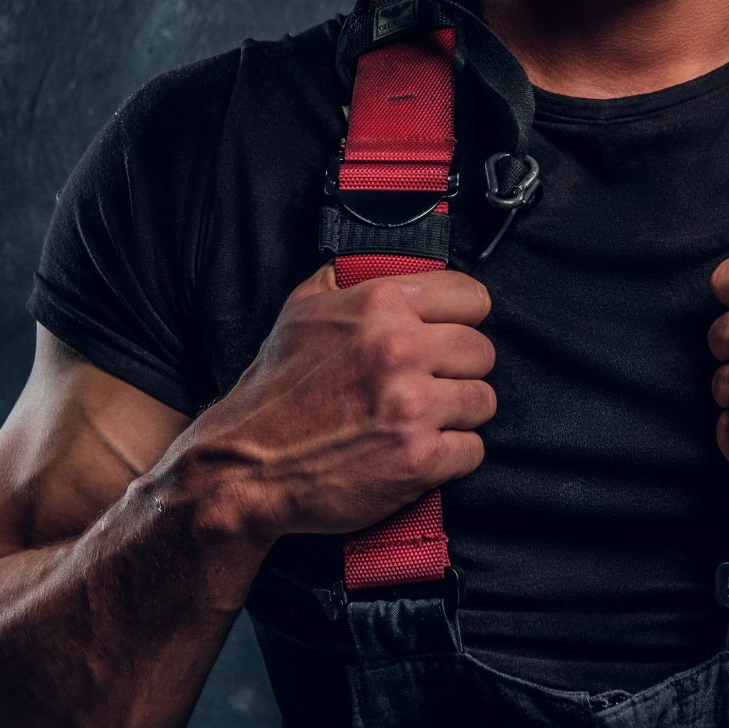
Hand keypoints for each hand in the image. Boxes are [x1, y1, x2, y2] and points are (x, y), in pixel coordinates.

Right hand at [163, 263, 496, 541]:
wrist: (246, 466)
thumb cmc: (275, 391)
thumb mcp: (302, 310)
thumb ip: (349, 280)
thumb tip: (384, 260)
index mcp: (379, 306)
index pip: (471, 297)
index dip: (463, 318)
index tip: (451, 333)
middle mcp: (399, 350)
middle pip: (482, 351)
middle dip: (459, 369)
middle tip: (430, 384)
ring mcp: (412, 407)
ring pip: (483, 400)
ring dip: (458, 414)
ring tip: (422, 419)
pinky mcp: (419, 459)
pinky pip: (472, 450)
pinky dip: (451, 456)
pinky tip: (418, 452)